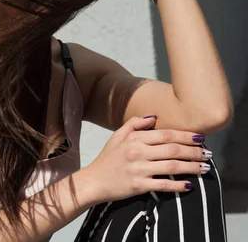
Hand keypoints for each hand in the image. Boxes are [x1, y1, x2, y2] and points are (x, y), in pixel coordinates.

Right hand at [86, 116, 210, 202]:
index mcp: (134, 139)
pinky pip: (163, 185)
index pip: (166, 134)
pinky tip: (189, 185)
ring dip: (192, 167)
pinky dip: (178, 185)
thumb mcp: (117, 136)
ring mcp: (139, 169)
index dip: (185, 135)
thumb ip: (134, 124)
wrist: (94, 180)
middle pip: (173, 150)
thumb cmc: (107, 158)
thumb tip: (153, 117)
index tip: (200, 137)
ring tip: (204, 168)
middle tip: (208, 153)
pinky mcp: (139, 186)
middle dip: (194, 151)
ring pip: (172, 167)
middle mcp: (138, 152)